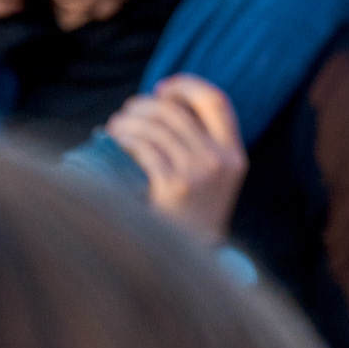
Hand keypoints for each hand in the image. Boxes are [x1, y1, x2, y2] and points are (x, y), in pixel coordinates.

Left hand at [105, 75, 246, 242]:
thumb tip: (162, 107)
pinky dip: (127, 139)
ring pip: (159, 128)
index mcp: (234, 154)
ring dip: (131, 120)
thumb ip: (201, 146)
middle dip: (148, 104)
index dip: (188, 86)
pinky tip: (114, 140)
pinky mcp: (175, 187)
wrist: (191, 261)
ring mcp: (199, 174)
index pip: (217, 101)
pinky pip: (147, 150)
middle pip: (180, 112)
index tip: (163, 87)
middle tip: (128, 110)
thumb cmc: (191, 217)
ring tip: (116, 125)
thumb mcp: (213, 180)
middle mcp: (220, 160)